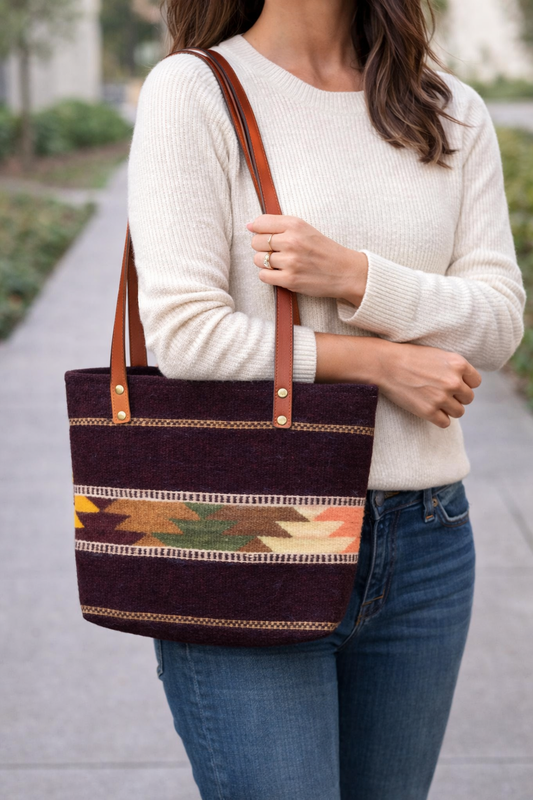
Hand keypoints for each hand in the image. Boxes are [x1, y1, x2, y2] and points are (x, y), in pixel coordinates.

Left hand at [246, 214, 367, 304]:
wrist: (344, 272)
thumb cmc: (323, 250)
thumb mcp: (305, 229)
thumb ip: (279, 225)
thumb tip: (249, 225)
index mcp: (296, 224)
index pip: (260, 223)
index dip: (259, 230)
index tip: (266, 236)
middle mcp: (292, 241)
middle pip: (256, 242)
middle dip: (262, 248)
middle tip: (277, 252)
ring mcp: (291, 261)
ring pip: (258, 260)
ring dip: (265, 263)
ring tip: (280, 264)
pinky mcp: (290, 280)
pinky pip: (263, 276)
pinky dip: (269, 276)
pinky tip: (280, 274)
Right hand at [376, 341, 481, 427]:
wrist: (386, 365)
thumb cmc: (409, 357)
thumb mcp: (438, 354)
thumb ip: (454, 367)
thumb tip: (465, 382)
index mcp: (458, 364)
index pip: (476, 382)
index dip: (465, 383)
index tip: (453, 384)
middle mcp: (453, 381)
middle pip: (468, 398)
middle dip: (457, 397)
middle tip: (441, 393)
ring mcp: (441, 398)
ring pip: (459, 412)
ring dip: (449, 409)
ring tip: (435, 402)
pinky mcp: (429, 411)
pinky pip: (445, 423)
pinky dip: (439, 419)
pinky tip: (430, 410)